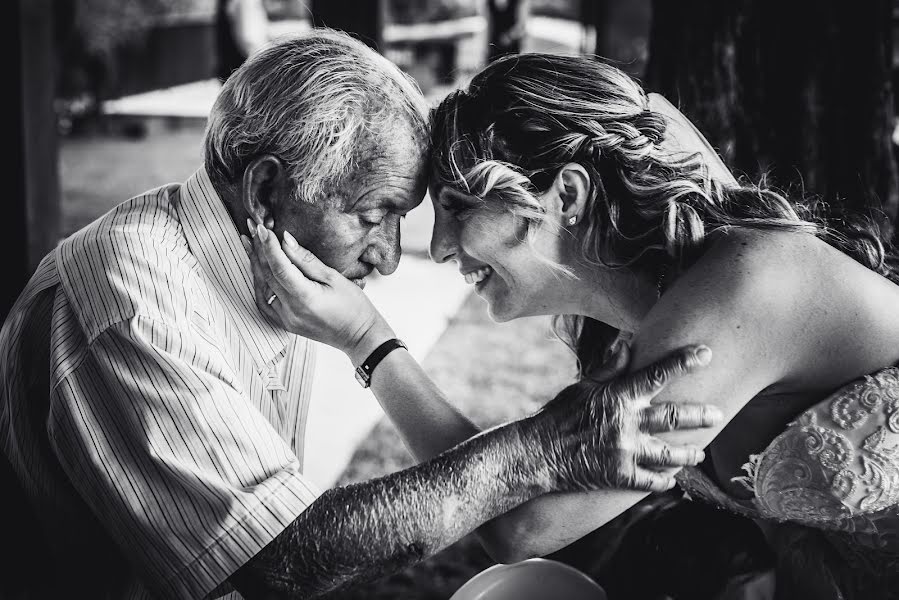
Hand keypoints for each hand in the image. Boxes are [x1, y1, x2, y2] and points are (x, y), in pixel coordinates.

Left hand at [243, 223, 393, 360]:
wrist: (359, 337)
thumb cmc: (354, 307)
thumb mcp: (334, 278)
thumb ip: (306, 260)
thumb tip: (286, 240)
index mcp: (305, 298)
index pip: (279, 267)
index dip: (268, 245)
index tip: (261, 227)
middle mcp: (290, 310)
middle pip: (267, 275)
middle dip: (259, 249)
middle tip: (252, 227)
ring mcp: (286, 319)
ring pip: (262, 287)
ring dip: (255, 264)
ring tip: (250, 243)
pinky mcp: (285, 323)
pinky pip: (264, 301)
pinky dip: (259, 283)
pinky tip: (257, 269)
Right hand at [524, 344, 719, 493]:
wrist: (537, 453)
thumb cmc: (557, 415)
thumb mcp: (582, 387)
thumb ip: (609, 369)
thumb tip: (627, 344)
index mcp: (617, 396)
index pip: (657, 374)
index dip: (683, 362)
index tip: (706, 353)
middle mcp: (626, 422)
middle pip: (674, 417)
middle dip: (701, 414)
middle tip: (719, 413)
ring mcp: (625, 451)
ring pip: (670, 453)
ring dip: (689, 453)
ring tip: (699, 452)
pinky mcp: (620, 475)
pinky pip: (651, 480)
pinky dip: (664, 480)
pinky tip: (671, 480)